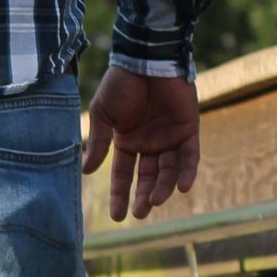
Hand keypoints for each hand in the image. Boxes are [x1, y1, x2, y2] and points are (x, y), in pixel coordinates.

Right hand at [83, 65, 200, 222]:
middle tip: (140, 214)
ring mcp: (170, 136)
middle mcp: (149, 142)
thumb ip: (99, 143)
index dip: (119, 194)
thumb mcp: (103, 115)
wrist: (147, 60)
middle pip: (147, 177)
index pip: (123, 173)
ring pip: (168, 170)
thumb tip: (86, 172)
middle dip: (143, 197)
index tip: (117, 216)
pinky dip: (187, 172)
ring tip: (155, 201)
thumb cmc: (121, 84)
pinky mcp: (188, 129)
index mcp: (127, 140)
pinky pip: (190, 156)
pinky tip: (181, 188)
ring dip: (163, 188)